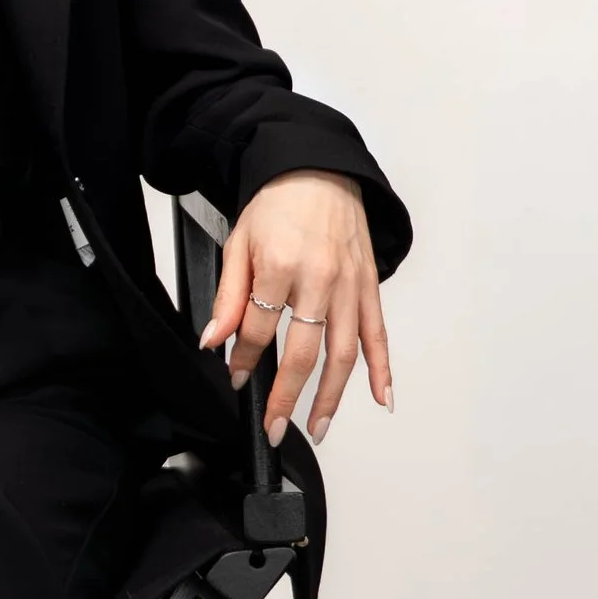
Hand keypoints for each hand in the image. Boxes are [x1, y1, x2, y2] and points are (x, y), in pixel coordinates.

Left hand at [201, 173, 392, 445]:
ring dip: (332, 397)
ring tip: (318, 427)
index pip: (259, 328)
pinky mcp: (369, 287)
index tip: (236, 376)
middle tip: (275, 426)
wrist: (319, 171)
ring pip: (343, 354)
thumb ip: (229, 295)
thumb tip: (214, 339)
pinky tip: (382, 398)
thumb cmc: (278, 204)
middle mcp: (321, 279)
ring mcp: (350, 286)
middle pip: (303, 352)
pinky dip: (383, 369)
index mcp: (283, 265)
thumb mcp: (239, 243)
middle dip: (286, 395)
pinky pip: (378, 335)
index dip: (244, 358)